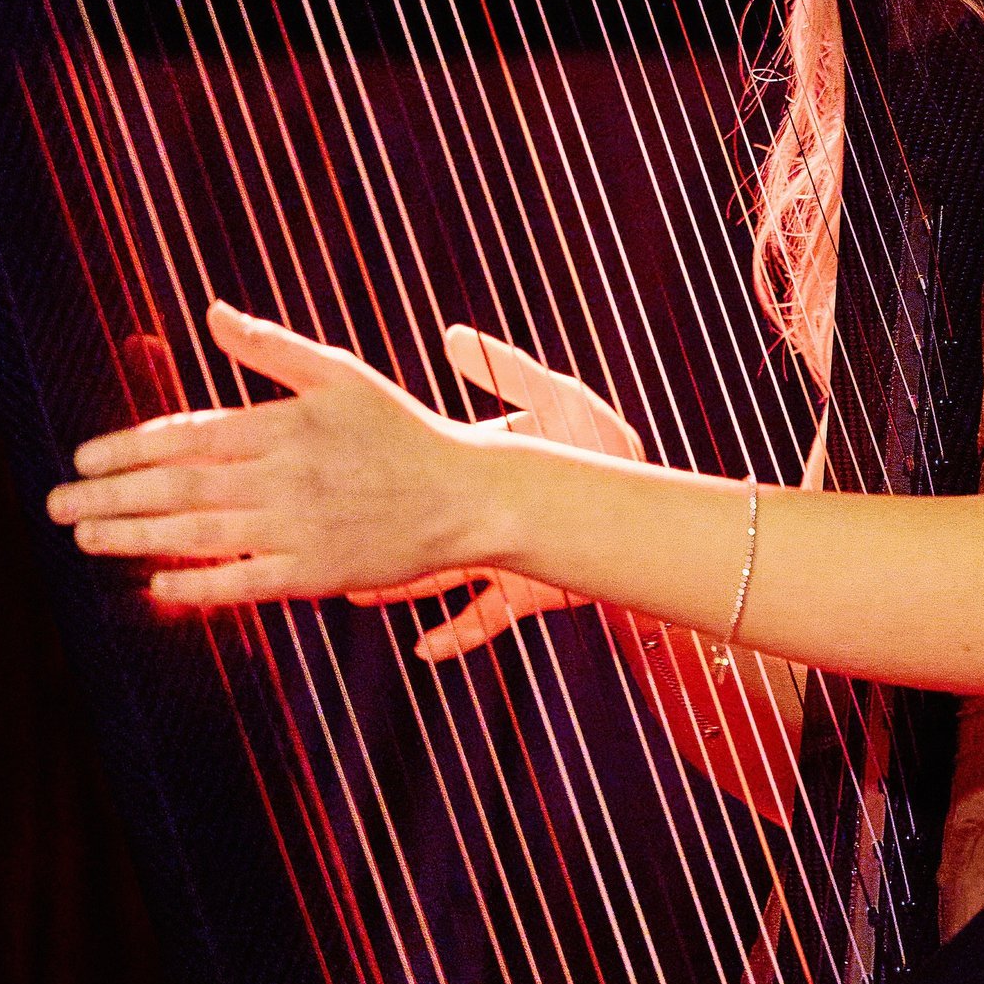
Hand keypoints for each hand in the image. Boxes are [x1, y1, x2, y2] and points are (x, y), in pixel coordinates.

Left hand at [46, 301, 484, 605]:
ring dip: (134, 538)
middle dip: (111, 497)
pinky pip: (242, 581)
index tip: (84, 459)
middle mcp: (287, 475)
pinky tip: (155, 584)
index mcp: (288, 423)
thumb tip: (212, 313)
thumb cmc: (401, 429)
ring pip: (199, 534)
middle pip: (181, 487)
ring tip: (86, 538)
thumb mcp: (340, 374)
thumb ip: (270, 348)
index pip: (190, 434)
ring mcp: (300, 526)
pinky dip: (196, 585)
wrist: (466, 494)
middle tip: (58, 505)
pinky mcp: (315, 572)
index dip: (129, 447)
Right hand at [347, 325, 644, 661]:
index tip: (348, 468)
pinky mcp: (527, 593)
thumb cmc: (603, 445)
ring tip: (358, 590)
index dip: (392, 470)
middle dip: (383, 536)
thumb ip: (509, 373)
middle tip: (333, 538)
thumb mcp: (557, 400)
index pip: (428, 469)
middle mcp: (486, 517)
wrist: (650, 510)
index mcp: (487, 468)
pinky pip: (485, 620)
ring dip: (403, 586)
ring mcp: (504, 558)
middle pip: (424, 528)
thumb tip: (454, 334)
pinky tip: (425, 648)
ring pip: (442, 577)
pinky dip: (456, 636)